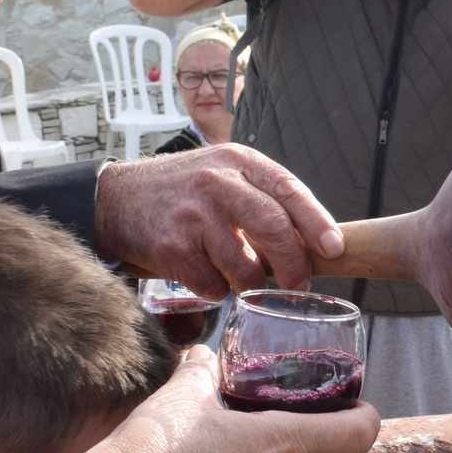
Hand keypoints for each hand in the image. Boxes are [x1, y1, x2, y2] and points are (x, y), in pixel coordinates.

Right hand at [94, 144, 344, 298]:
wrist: (116, 199)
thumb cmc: (183, 192)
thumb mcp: (223, 174)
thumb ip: (262, 198)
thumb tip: (312, 243)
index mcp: (238, 162)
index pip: (289, 191)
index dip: (317, 223)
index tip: (334, 249)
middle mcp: (217, 184)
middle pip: (274, 229)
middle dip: (294, 265)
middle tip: (299, 283)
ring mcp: (194, 217)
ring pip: (246, 268)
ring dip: (250, 284)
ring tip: (240, 277)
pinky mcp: (172, 248)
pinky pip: (213, 286)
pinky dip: (215, 290)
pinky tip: (204, 275)